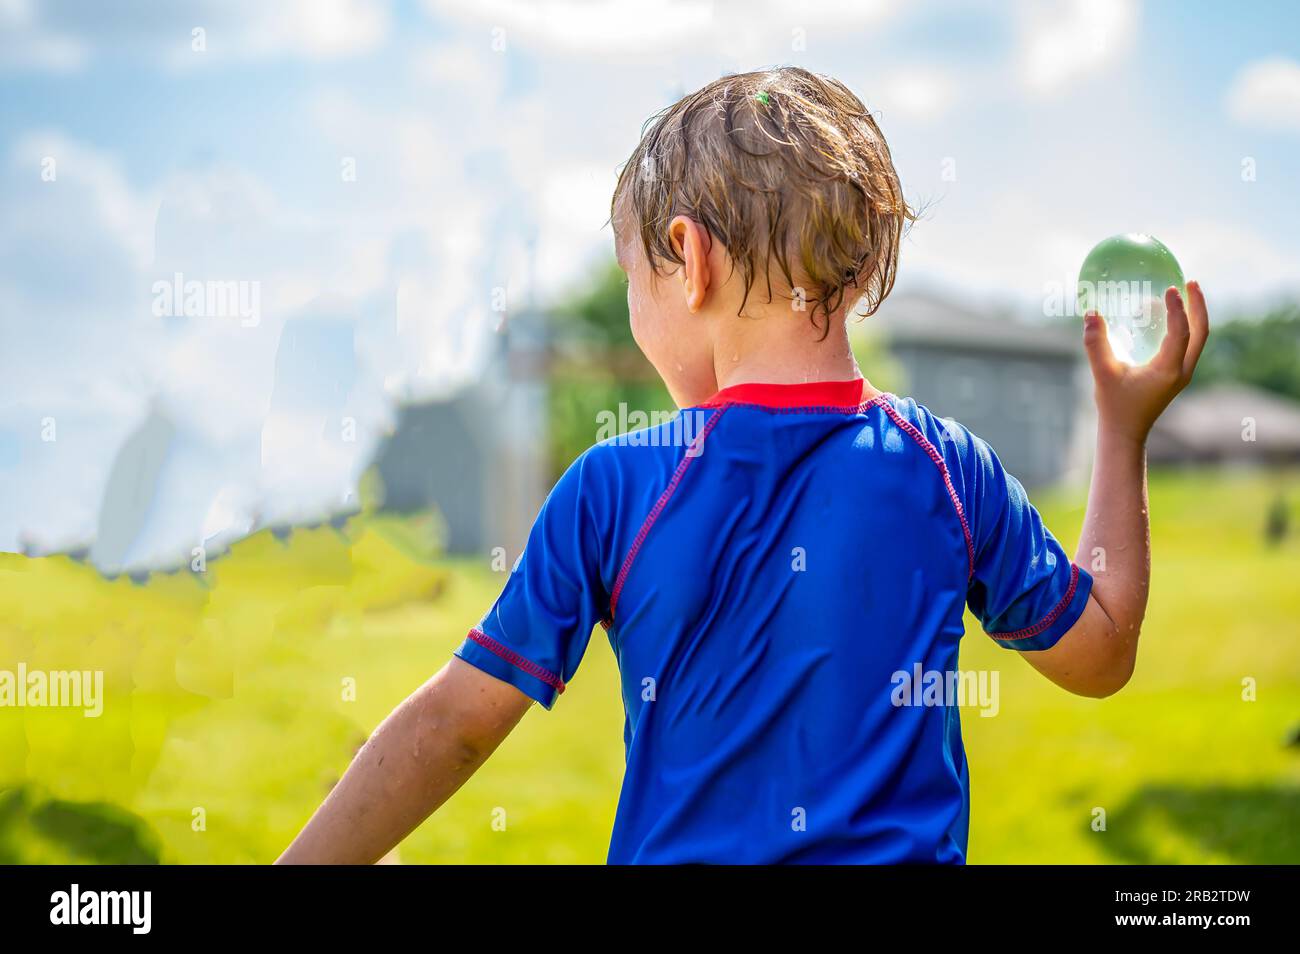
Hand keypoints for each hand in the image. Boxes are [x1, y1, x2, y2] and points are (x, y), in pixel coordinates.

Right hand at [1083, 280, 1209, 444]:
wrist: (1125, 432)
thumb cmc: (1114, 405)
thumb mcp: (1102, 374)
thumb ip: (1096, 343)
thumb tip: (1091, 313)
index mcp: (1168, 371)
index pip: (1181, 333)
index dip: (1177, 309)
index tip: (1170, 289)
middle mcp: (1182, 370)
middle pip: (1201, 331)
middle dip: (1198, 305)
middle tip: (1191, 282)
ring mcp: (1182, 373)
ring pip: (1198, 337)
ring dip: (1194, 314)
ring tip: (1185, 292)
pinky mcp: (1177, 374)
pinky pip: (1189, 343)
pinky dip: (1185, 326)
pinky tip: (1169, 316)